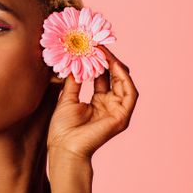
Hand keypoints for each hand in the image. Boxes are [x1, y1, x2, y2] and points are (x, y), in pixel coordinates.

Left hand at [47, 45, 138, 159]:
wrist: (64, 148)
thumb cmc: (63, 128)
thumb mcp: (67, 98)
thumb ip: (74, 81)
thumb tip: (75, 62)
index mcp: (98, 101)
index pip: (102, 77)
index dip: (99, 62)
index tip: (92, 47)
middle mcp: (110, 104)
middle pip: (114, 77)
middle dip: (108, 60)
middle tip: (99, 44)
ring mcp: (118, 111)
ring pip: (124, 82)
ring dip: (116, 66)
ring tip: (105, 51)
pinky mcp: (122, 117)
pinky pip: (130, 94)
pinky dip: (124, 78)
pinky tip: (115, 66)